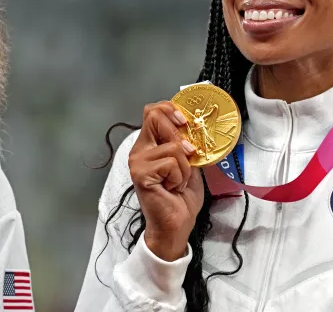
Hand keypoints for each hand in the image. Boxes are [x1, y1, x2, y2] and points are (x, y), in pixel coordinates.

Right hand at [129, 101, 204, 261]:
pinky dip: (180, 177)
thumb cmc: (181, 196)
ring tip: (178, 181)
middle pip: (155, 117)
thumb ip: (186, 144)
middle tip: (188, 155)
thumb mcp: (189, 163)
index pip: (152, 111)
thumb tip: (194, 126)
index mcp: (150, 144)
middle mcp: (140, 150)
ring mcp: (138, 162)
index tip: (186, 122)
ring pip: (173, 146)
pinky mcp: (141, 174)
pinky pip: (171, 163)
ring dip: (185, 167)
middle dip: (180, 135)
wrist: (177, 223)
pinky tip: (173, 188)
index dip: (170, 109)